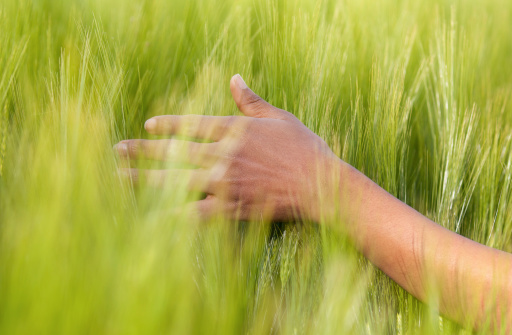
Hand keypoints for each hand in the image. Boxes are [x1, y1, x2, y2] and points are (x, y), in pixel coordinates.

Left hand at [114, 74, 340, 221]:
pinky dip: (171, 217)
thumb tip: (234, 78)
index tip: (149, 125)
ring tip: (119, 179)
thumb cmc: (304, 148)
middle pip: (174, 152)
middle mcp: (222, 155)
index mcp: (233, 130)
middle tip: (118, 150)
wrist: (321, 183)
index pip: (191, 124)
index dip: (168, 124)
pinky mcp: (230, 208)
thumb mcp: (279, 117)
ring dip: (145, 180)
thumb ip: (250, 100)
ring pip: (175, 181)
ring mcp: (224, 182)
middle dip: (143, 150)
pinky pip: (194, 214)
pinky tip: (150, 219)